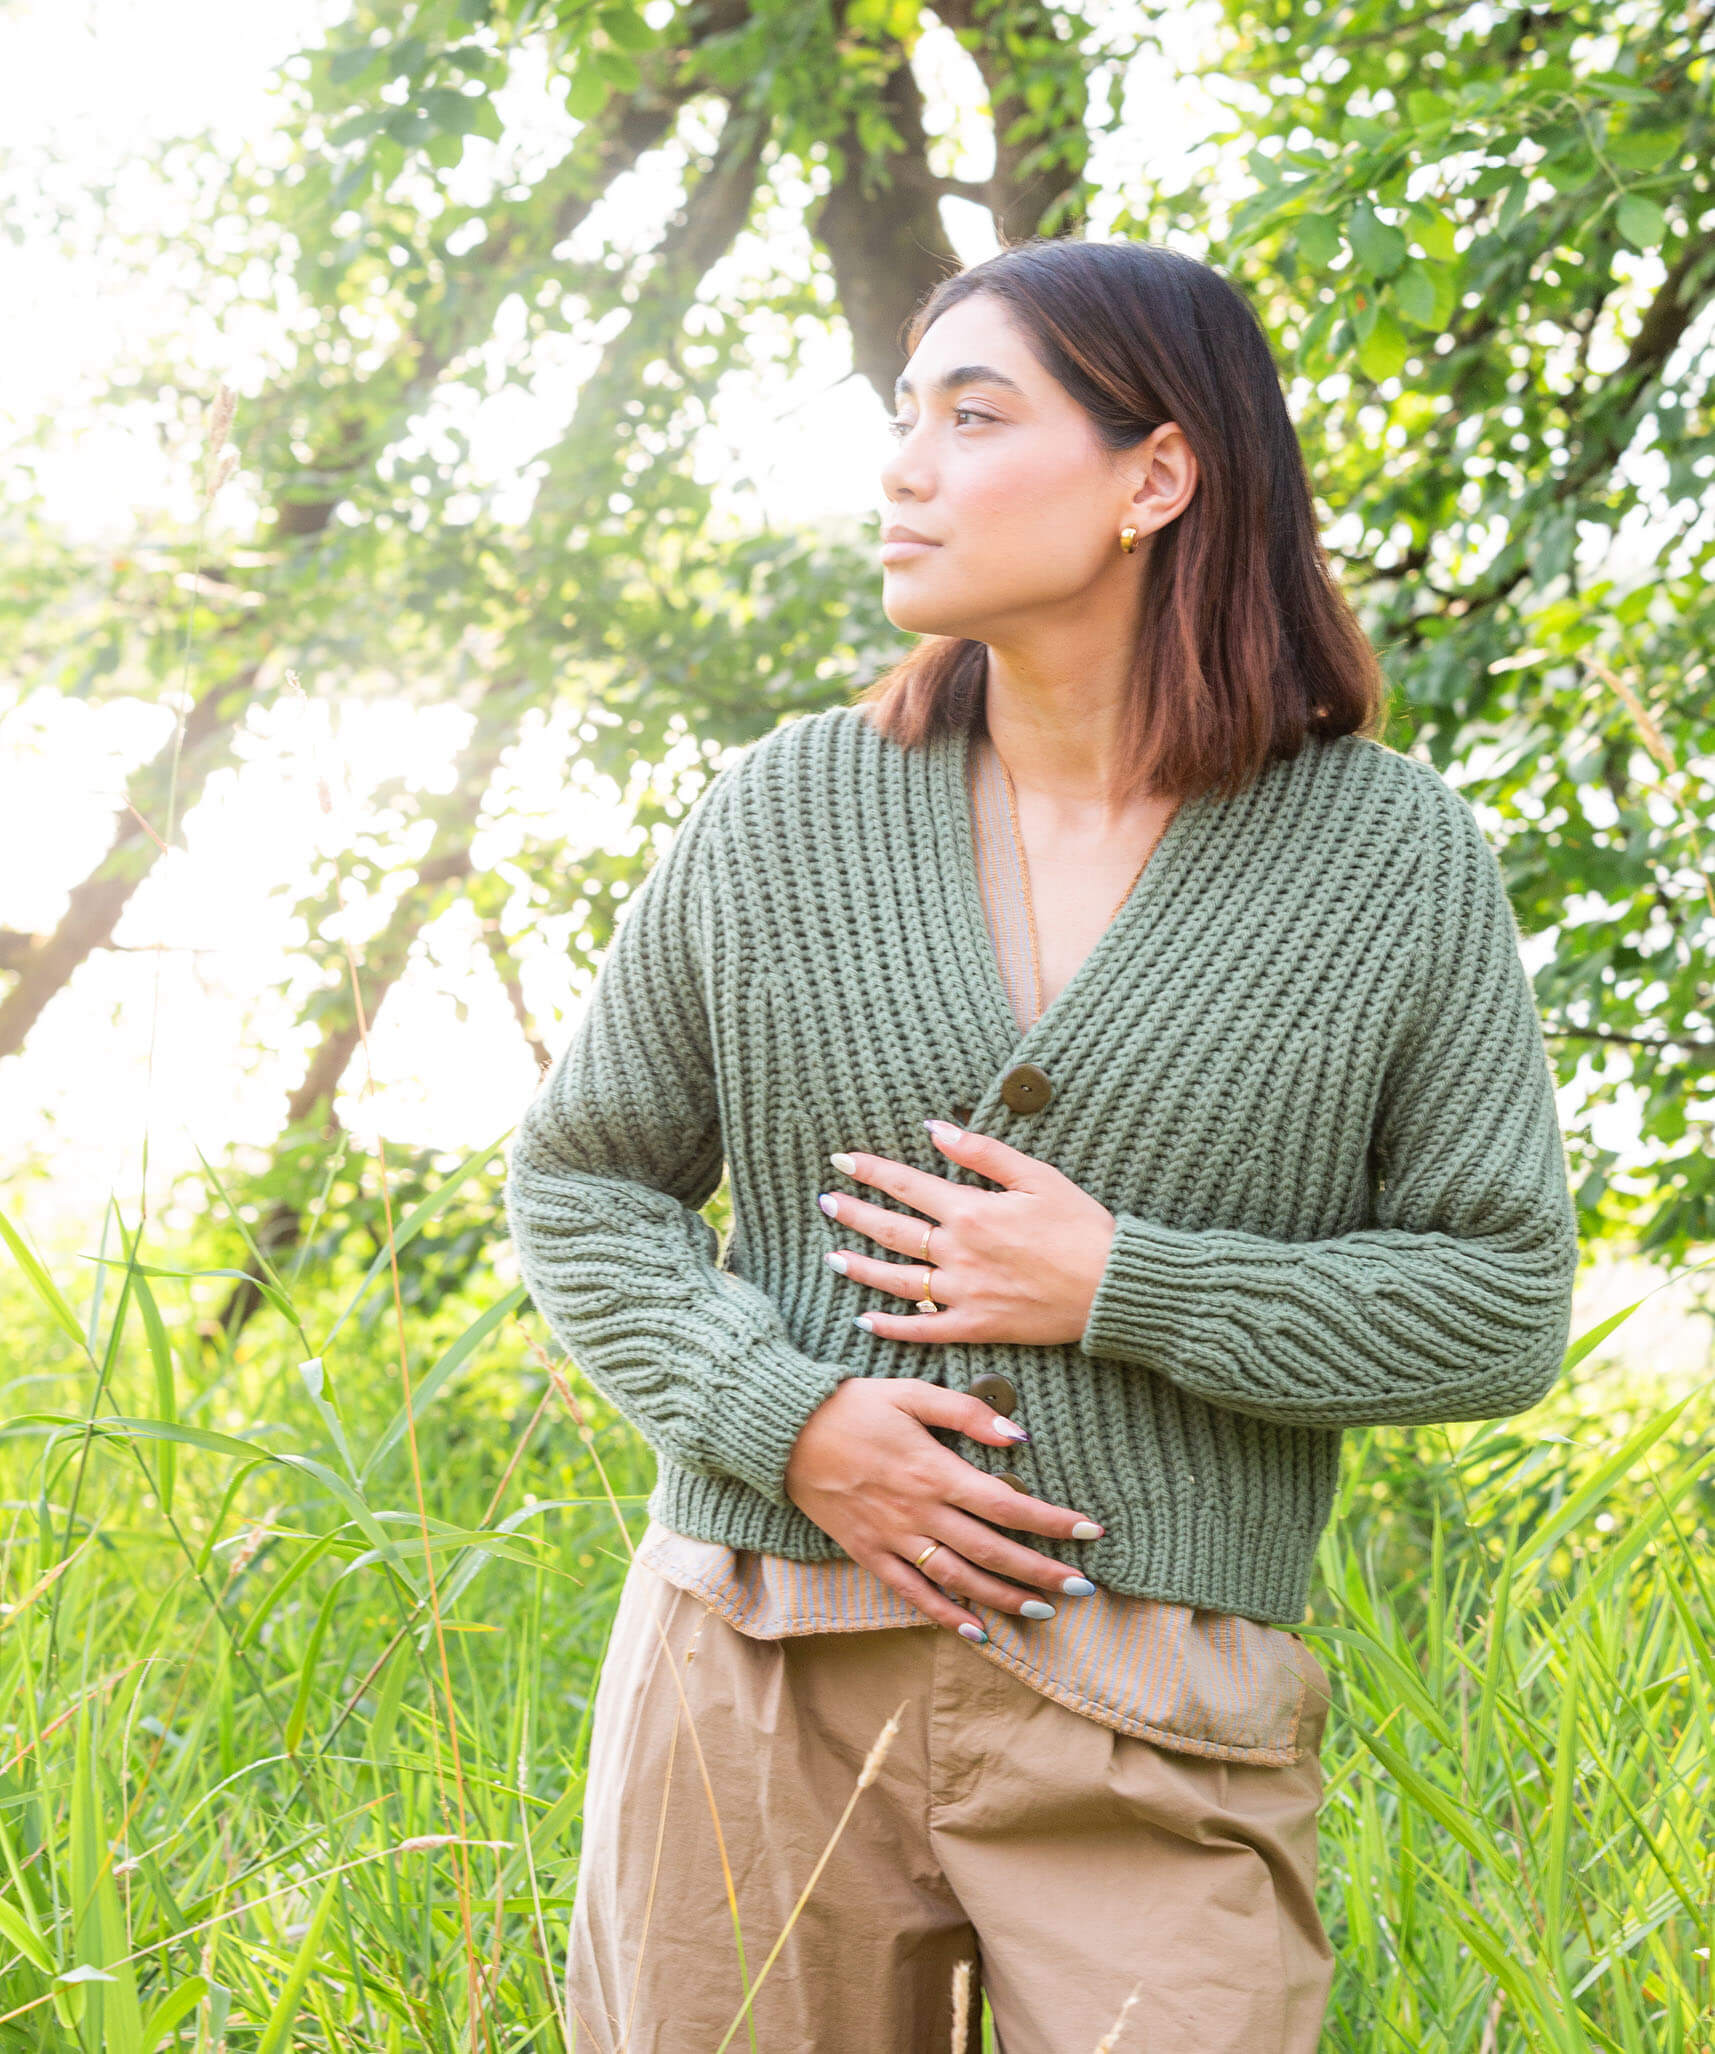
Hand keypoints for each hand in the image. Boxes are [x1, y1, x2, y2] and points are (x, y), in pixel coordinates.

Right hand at [782, 1376, 1106, 1638]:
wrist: (786, 1432)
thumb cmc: (853, 1405)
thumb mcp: (911, 1393)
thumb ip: (966, 1413)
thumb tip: (1018, 1437)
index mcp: (935, 1470)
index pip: (1007, 1504)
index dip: (1052, 1521)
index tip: (1089, 1531)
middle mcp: (919, 1511)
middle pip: (992, 1551)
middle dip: (1042, 1571)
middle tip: (1083, 1587)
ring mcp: (893, 1537)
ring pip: (959, 1578)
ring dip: (1004, 1598)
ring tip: (1043, 1609)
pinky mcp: (869, 1553)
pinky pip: (912, 1593)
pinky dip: (946, 1614)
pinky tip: (977, 1631)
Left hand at [818, 1119, 1117, 1344]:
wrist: (1112, 1285)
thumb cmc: (1081, 1226)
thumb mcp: (1037, 1175)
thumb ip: (982, 1151)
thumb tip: (936, 1128)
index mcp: (971, 1210)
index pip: (907, 1185)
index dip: (871, 1171)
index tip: (842, 1161)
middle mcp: (959, 1252)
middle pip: (892, 1231)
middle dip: (854, 1214)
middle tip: (826, 1202)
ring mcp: (964, 1293)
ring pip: (898, 1281)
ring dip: (861, 1268)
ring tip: (832, 1257)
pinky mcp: (977, 1326)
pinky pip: (924, 1330)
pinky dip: (891, 1327)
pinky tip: (865, 1320)